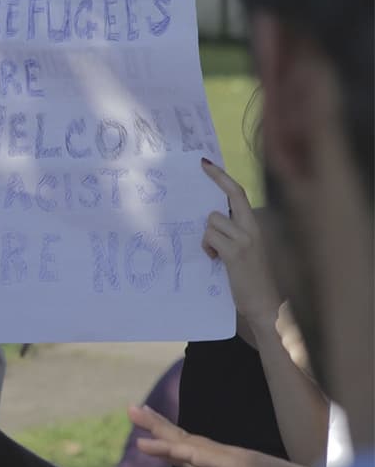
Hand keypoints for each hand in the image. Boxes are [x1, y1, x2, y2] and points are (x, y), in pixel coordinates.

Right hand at [129, 405, 316, 466]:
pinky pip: (199, 457)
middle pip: (188, 438)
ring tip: (144, 422)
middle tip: (131, 409)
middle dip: (159, 425)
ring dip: (167, 434)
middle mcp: (230, 457)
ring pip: (192, 444)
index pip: (194, 452)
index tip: (140, 443)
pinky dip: (181, 450)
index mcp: (237, 463)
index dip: (167, 449)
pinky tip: (173, 451)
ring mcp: (231, 463)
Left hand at [200, 160, 281, 325]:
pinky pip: (210, 237)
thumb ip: (230, 232)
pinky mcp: (235, 252)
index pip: (239, 194)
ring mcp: (245, 239)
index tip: (206, 163)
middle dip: (216, 178)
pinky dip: (207, 246)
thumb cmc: (249, 277)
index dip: (222, 177)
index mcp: (254, 225)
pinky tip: (214, 259)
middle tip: (201, 166)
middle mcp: (252, 227)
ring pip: (212, 220)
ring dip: (206, 235)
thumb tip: (207, 218)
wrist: (264, 303)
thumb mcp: (242, 249)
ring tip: (214, 253)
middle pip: (232, 194)